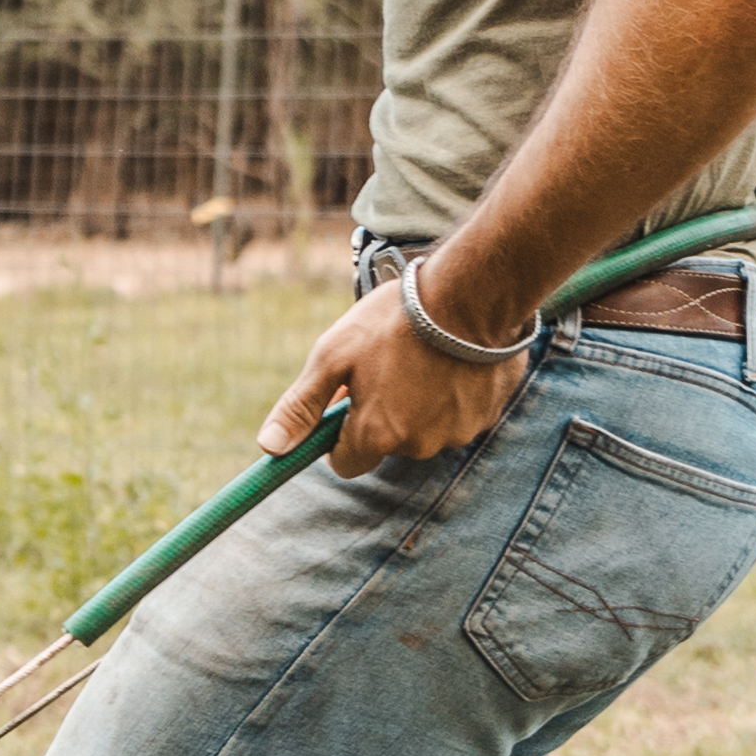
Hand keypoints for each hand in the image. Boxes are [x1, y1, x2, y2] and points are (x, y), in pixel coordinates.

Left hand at [268, 275, 532, 472]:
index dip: (341, 435)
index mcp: (378, 435)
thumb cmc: (397, 320)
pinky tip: (451, 359)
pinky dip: (452, 393)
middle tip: (386, 365)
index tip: (347, 402)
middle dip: (382, 413)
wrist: (473, 293)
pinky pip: (459, 413)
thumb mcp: (333, 356)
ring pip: (425, 428)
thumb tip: (270, 446)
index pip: (346, 463)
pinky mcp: (486, 415)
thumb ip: (301, 406)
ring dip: (420, 402)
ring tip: (422, 356)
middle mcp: (419, 445)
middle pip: (387, 443)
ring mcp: (458, 432)